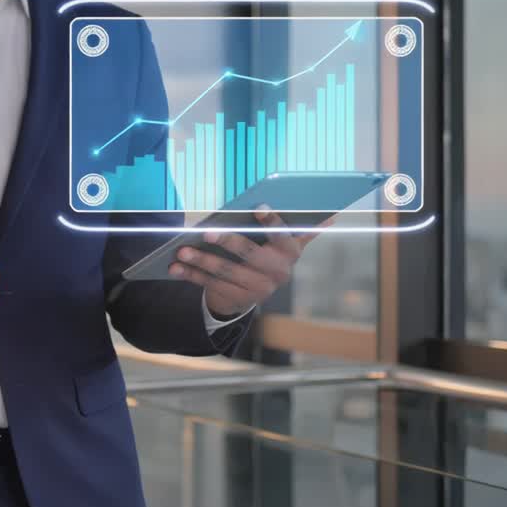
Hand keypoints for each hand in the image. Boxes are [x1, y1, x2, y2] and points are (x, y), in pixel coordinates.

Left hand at [168, 209, 329, 317]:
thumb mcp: (287, 242)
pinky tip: (175, 267)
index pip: (283, 236)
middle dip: (227, 243)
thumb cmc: (269, 253)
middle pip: (250, 255)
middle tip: (206, 232)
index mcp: (290, 253)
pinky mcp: (236, 299)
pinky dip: (190, 275)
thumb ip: (304, 229)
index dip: (272, 223)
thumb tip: (331, 216)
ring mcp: (256, 289)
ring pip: (225, 272)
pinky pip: (210, 285)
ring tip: (182, 250)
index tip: (258, 207)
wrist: (255, 290)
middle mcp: (277, 273)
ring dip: (201, 261)